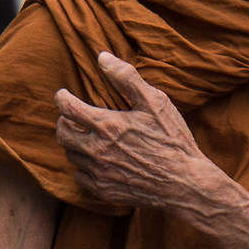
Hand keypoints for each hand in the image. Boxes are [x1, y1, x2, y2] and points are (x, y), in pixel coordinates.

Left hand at [55, 52, 213, 214]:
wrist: (187, 184)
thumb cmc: (173, 141)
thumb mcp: (156, 103)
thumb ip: (127, 78)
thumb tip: (102, 58)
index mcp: (108, 125)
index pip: (68, 108)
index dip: (62, 99)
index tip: (63, 96)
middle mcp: (98, 150)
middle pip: (63, 134)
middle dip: (63, 122)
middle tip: (71, 118)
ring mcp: (100, 173)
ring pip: (72, 155)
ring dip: (75, 144)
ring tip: (87, 138)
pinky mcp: (105, 191)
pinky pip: (81, 177)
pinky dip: (83, 167)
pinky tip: (96, 161)